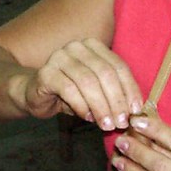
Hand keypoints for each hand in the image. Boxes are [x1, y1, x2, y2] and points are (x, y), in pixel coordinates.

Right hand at [19, 38, 143, 130]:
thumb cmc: (70, 93)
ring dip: (101, 106)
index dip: (130, 89)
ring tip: (107, 125)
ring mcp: (59, 57)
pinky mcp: (46, 72)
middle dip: (116, 100)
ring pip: (88, 82)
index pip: (118, 66)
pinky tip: (88, 118)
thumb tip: (136, 111)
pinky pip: (69, 90)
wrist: (33, 93)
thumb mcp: (97, 91)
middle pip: (105, 73)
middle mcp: (76, 47)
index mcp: (93, 46)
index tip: (136, 111)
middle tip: (121, 122)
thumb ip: (114, 94)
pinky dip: (82, 107)